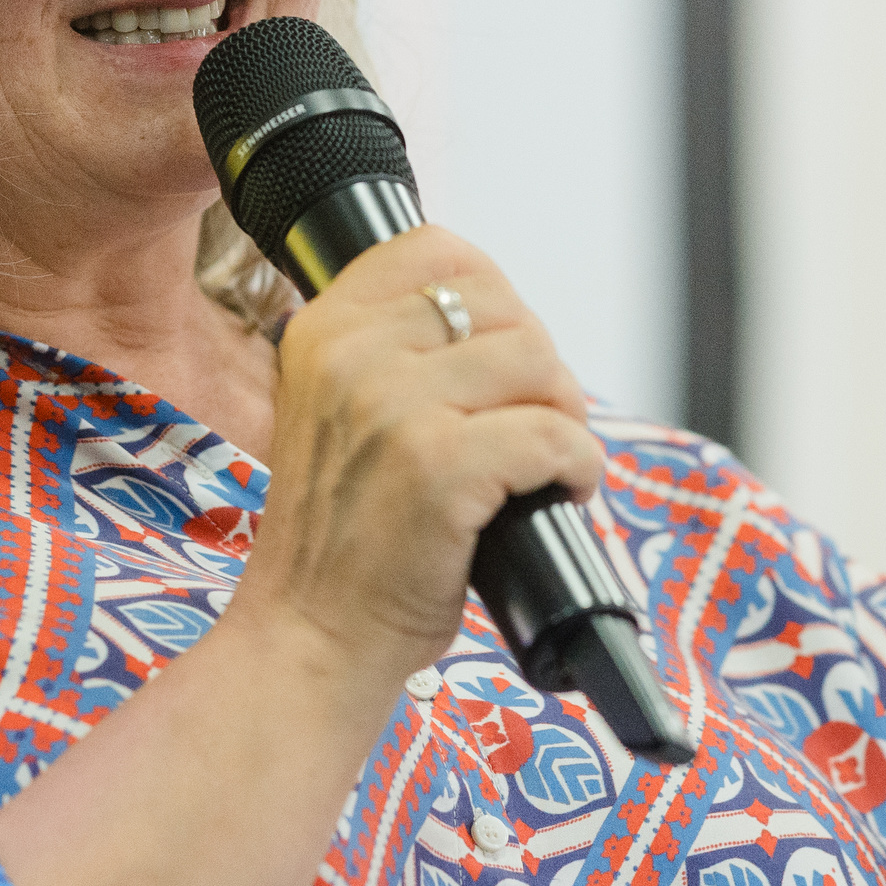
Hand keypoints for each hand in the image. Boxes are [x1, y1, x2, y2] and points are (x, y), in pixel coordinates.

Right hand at [236, 226, 601, 691]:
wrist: (308, 637)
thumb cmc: (340, 540)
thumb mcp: (337, 414)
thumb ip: (393, 355)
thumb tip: (503, 325)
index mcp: (323, 329)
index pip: (434, 248)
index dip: (496, 297)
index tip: (505, 359)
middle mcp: (350, 354)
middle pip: (503, 305)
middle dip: (538, 367)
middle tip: (532, 428)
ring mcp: (393, 407)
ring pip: (538, 361)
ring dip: (564, 416)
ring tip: (545, 464)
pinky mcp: (440, 466)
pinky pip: (555, 433)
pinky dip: (577, 466)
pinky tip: (559, 494)